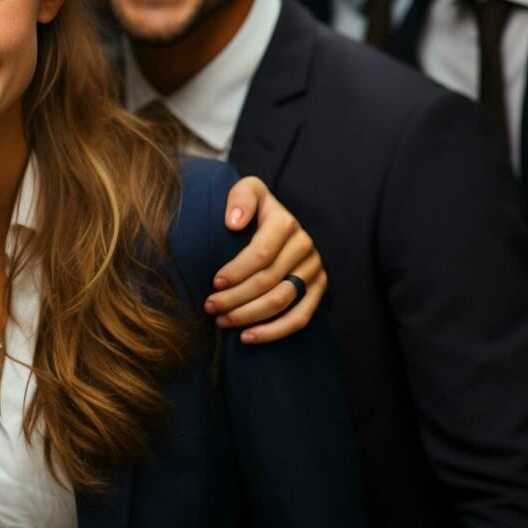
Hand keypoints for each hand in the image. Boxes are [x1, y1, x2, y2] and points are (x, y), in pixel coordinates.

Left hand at [204, 176, 326, 344]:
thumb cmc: (254, 209)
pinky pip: (300, 318)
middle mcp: (305, 246)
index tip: (214, 284)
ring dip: (249, 316)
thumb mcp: (247, 190)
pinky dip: (273, 332)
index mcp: (286, 223)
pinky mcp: (318, 290)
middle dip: (235, 298)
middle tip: (210, 307)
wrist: (279, 224)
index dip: (237, 271)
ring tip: (222, 321)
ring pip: (281, 302)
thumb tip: (234, 223)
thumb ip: (241, 197)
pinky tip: (247, 337)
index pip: (261, 253)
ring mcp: (314, 270)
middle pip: (268, 281)